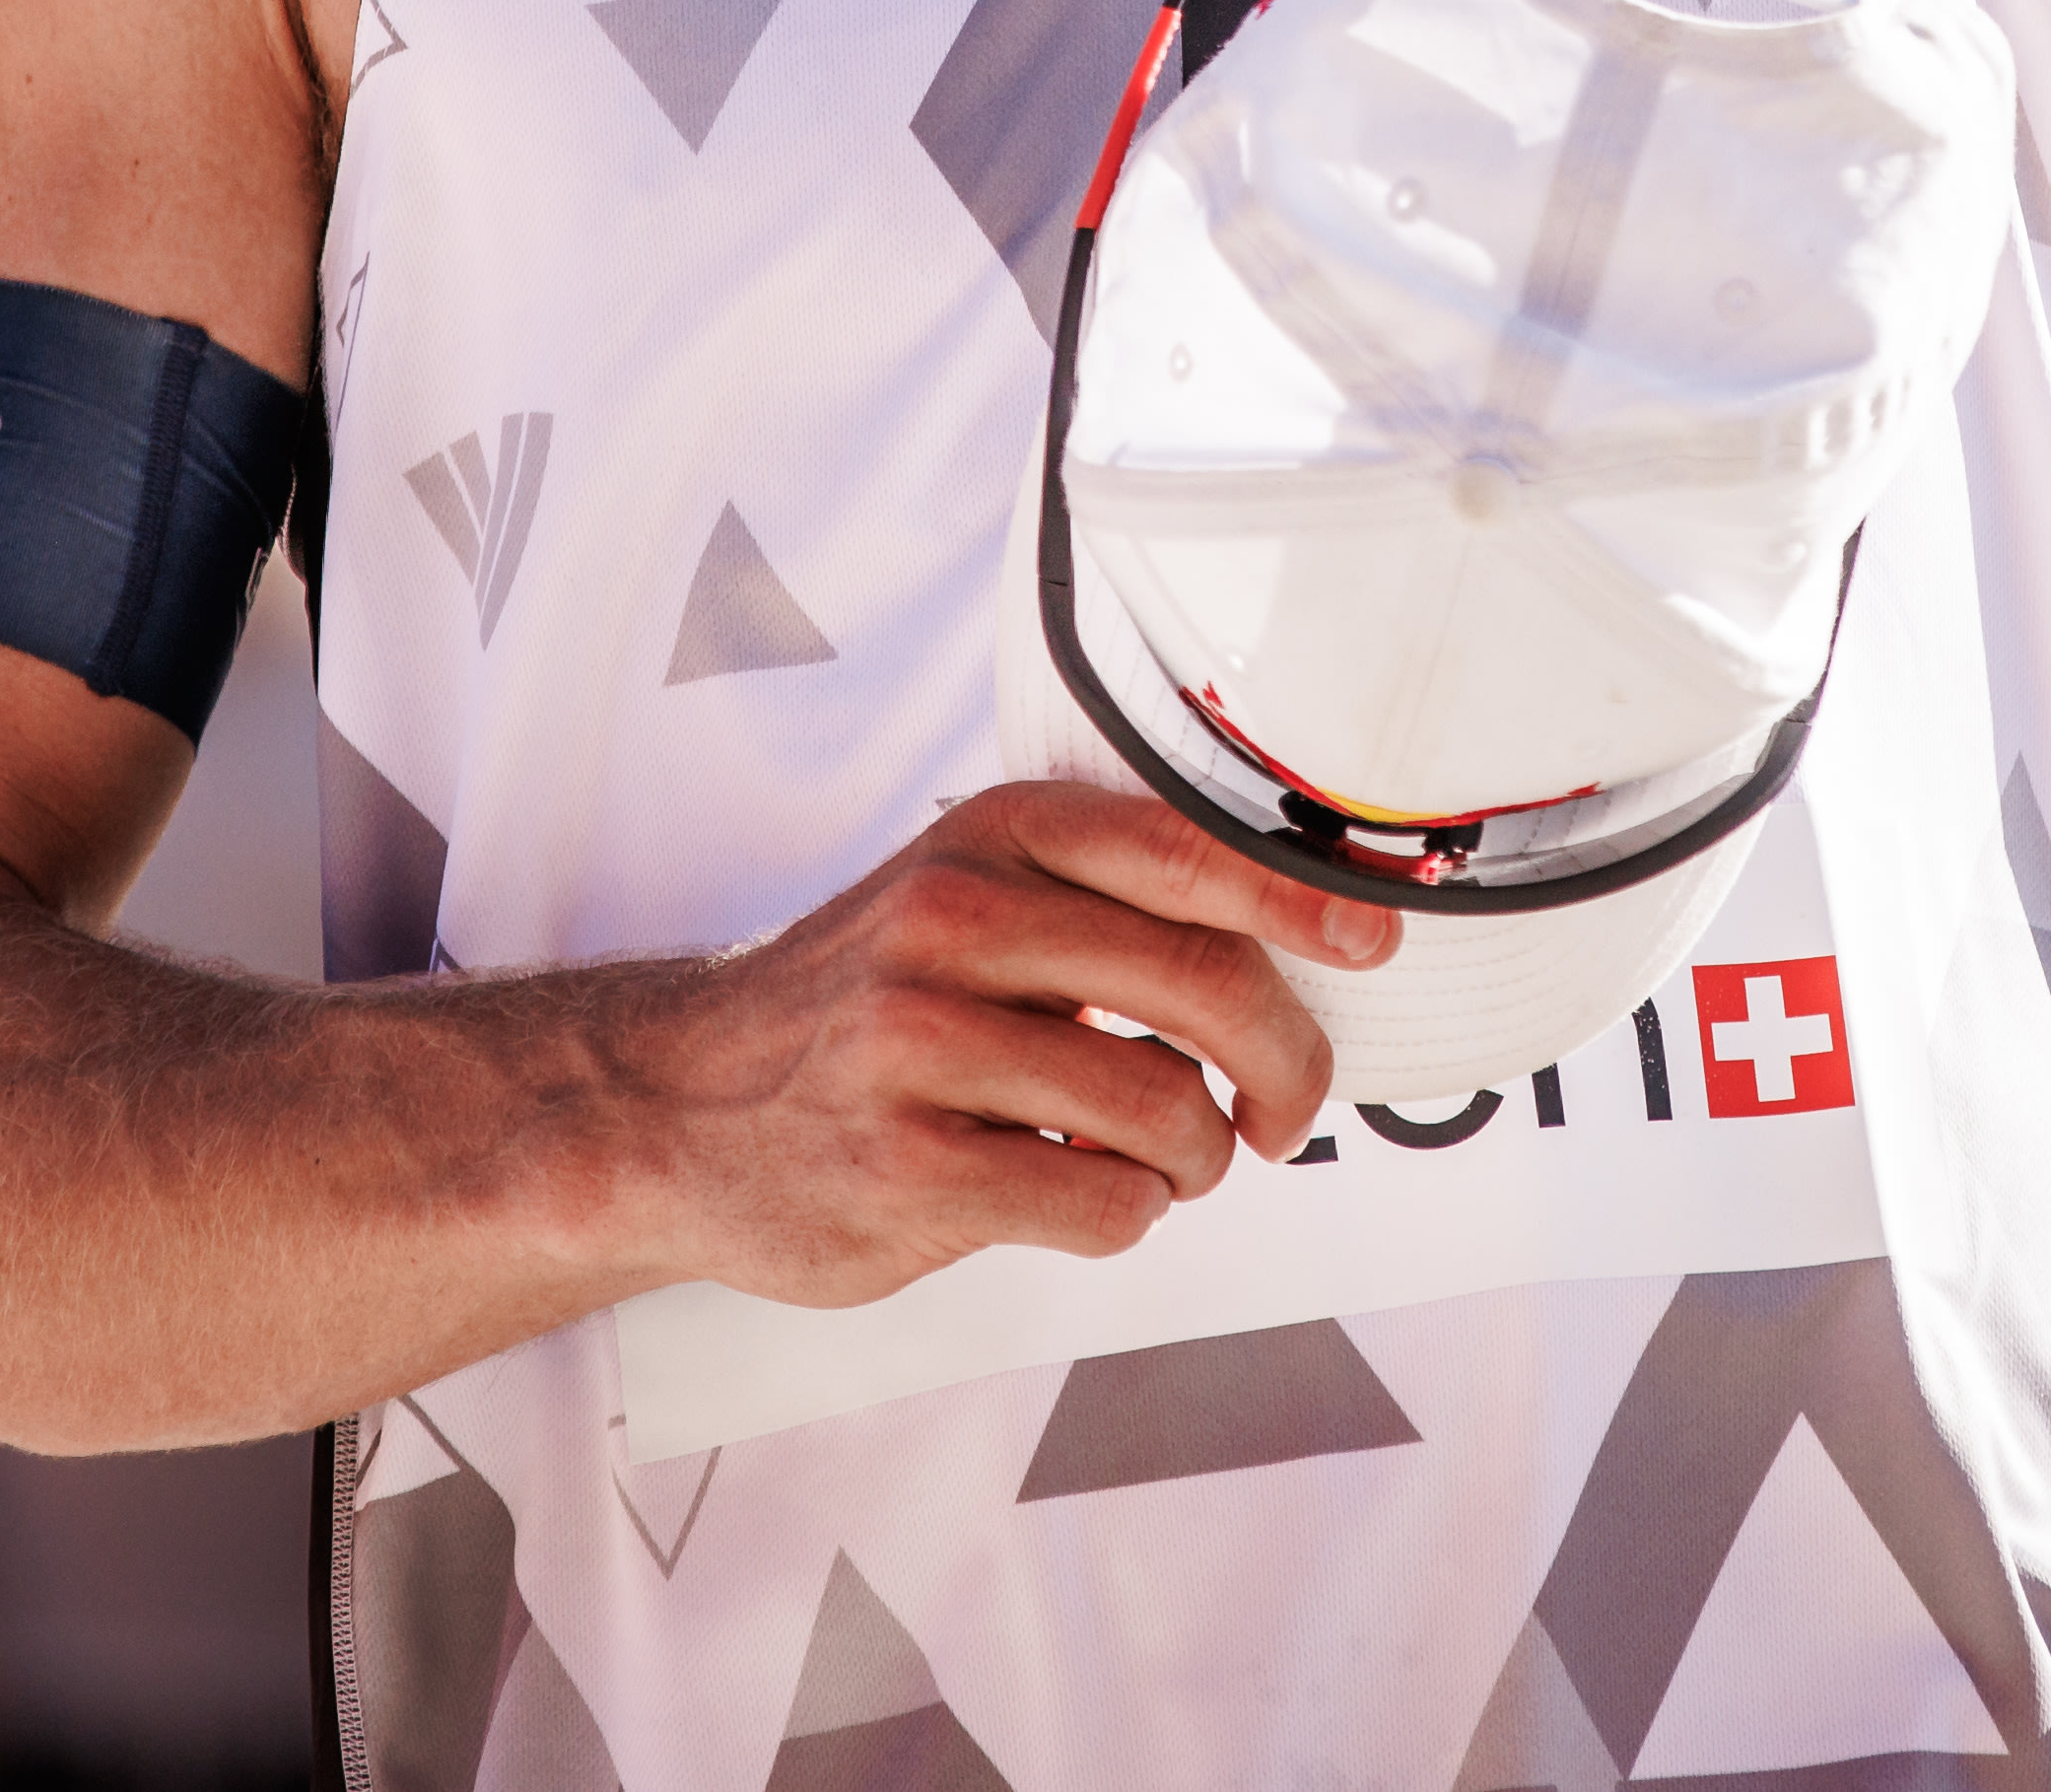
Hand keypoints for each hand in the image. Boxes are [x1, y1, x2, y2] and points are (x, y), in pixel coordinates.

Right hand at [571, 777, 1393, 1309]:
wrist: (675, 1109)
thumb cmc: (862, 1008)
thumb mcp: (963, 899)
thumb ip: (1102, 902)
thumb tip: (1300, 934)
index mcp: (991, 838)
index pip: (1186, 852)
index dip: (1302, 901)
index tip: (1375, 942)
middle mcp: (953, 923)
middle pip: (1202, 983)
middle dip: (1284, 1063)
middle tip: (1285, 1113)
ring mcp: (919, 1047)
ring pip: (1163, 1107)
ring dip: (1193, 1155)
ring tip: (1158, 1159)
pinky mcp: (905, 1169)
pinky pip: (1102, 1202)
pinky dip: (1125, 1213)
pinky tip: (1078, 1194)